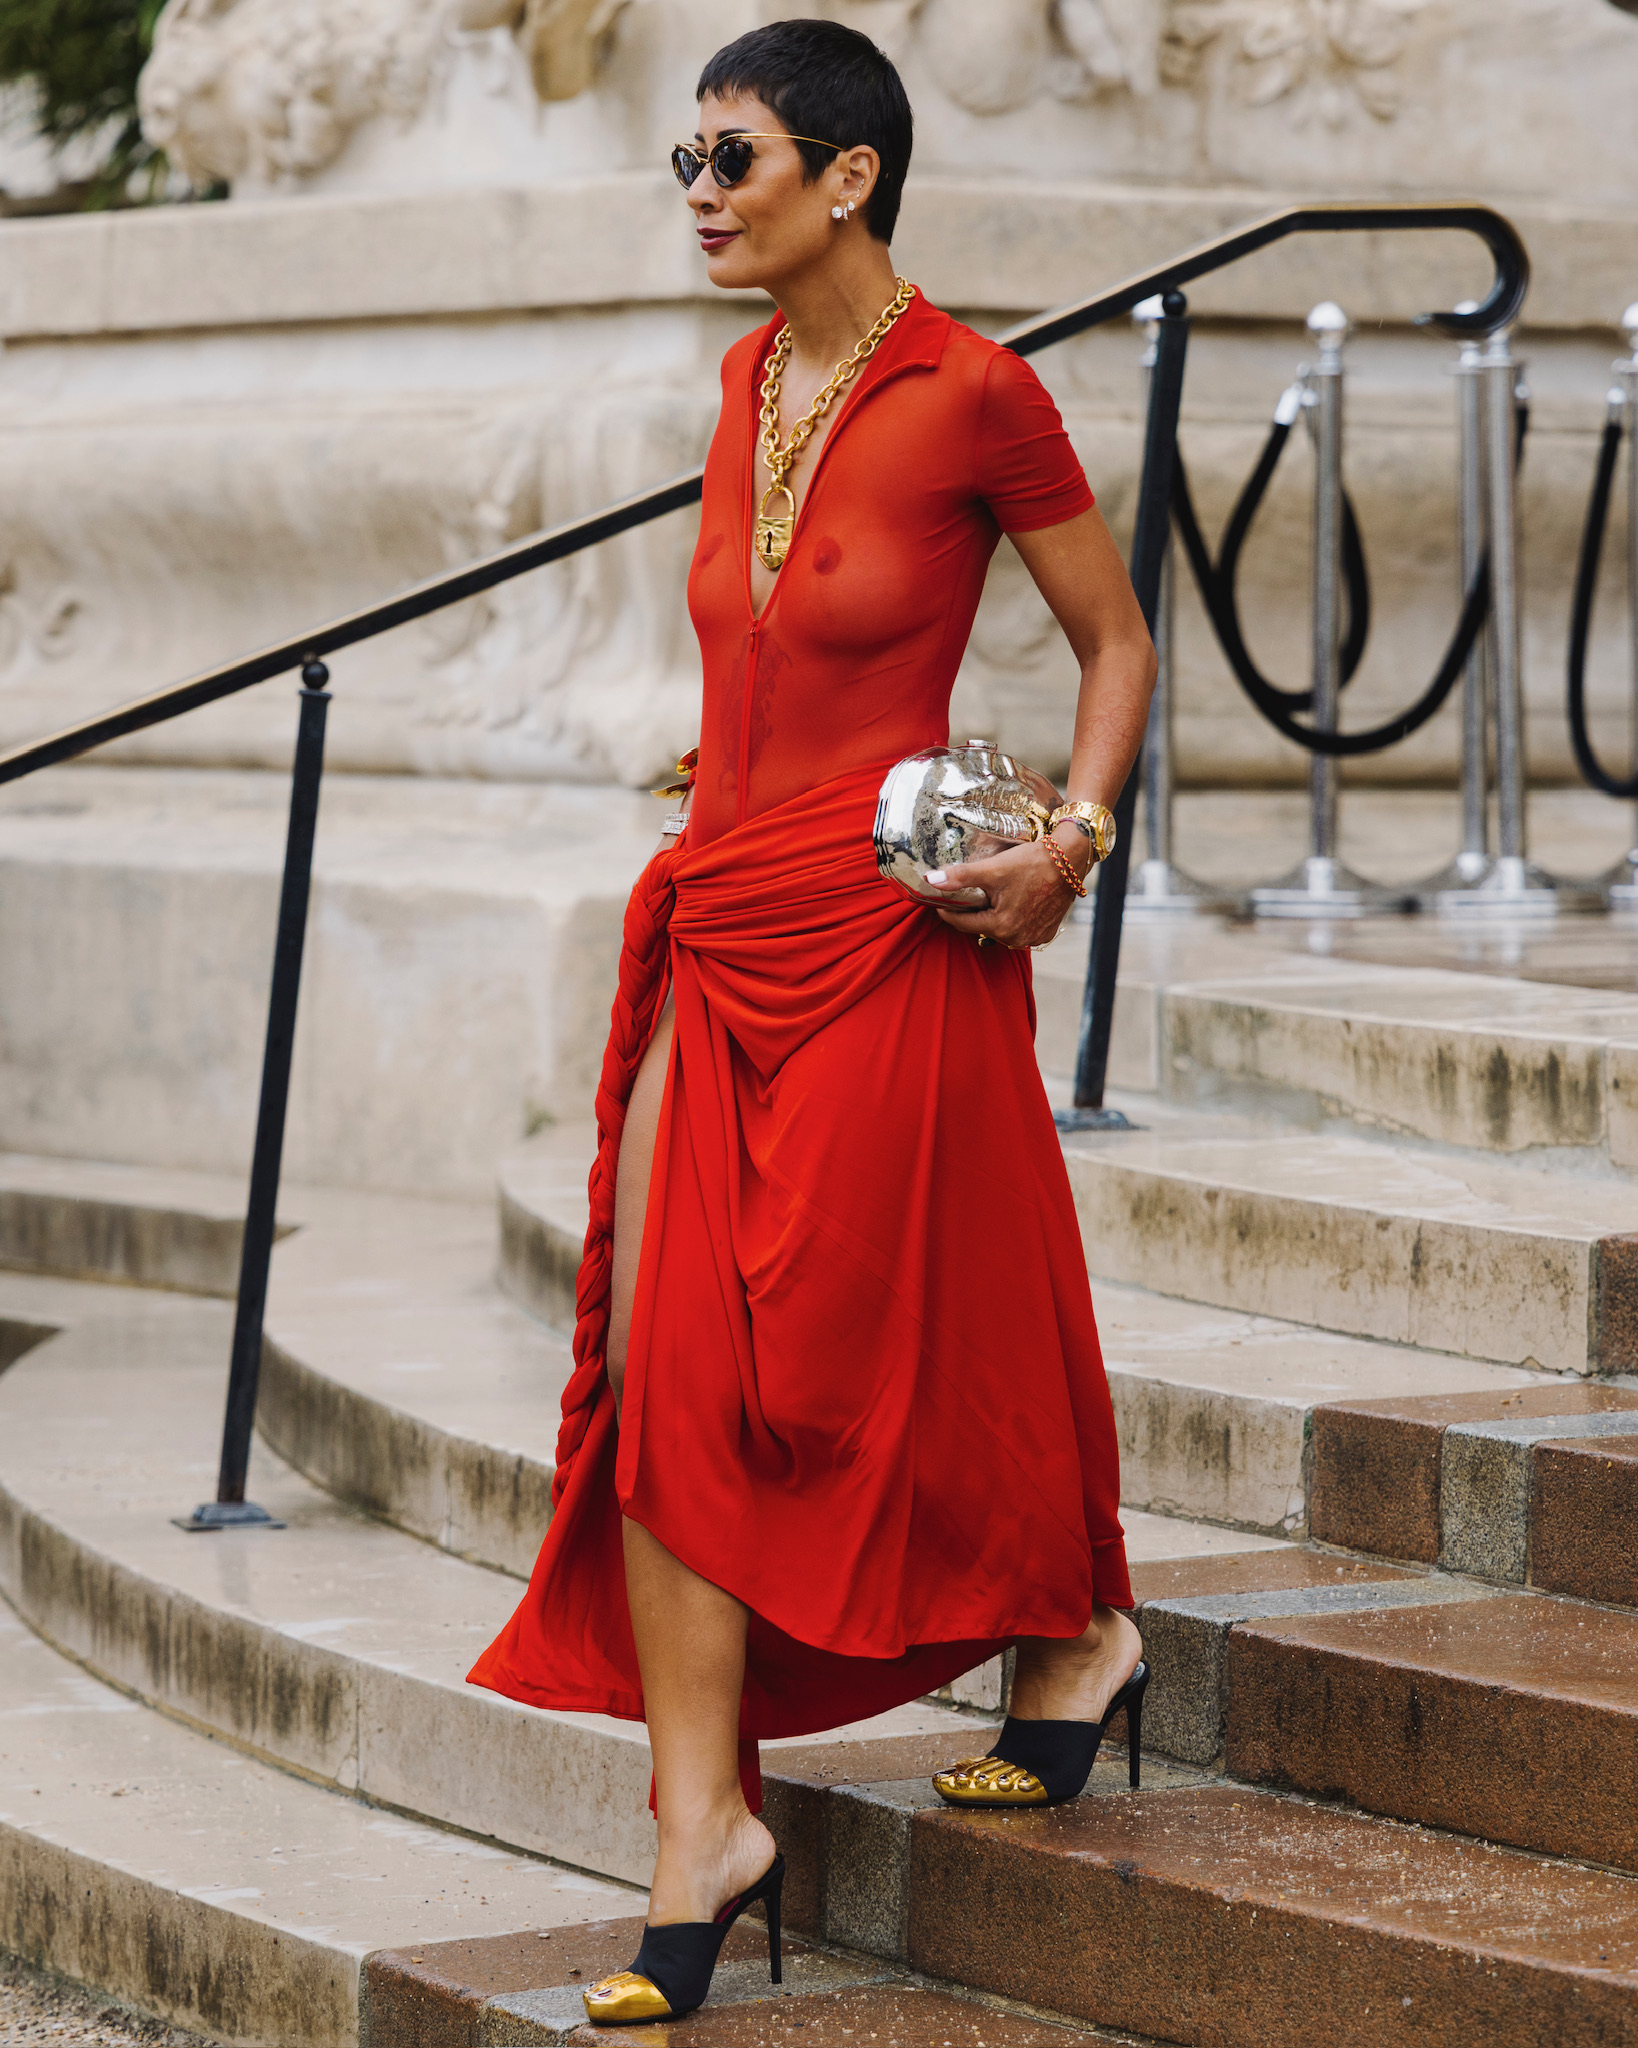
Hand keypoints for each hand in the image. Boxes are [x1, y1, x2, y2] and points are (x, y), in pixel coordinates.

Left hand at [922, 828, 1091, 948]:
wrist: (1068, 860)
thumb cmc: (1031, 863)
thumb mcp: (992, 869)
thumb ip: (960, 877)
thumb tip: (931, 881)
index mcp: (1000, 925)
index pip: (963, 924)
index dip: (949, 913)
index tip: (940, 904)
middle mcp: (1017, 938)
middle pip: (982, 927)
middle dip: (973, 913)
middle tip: (966, 898)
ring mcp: (1033, 937)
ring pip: (1001, 930)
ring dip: (993, 918)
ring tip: (990, 899)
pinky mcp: (1045, 933)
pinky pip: (1020, 930)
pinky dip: (1013, 920)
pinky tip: (1013, 904)